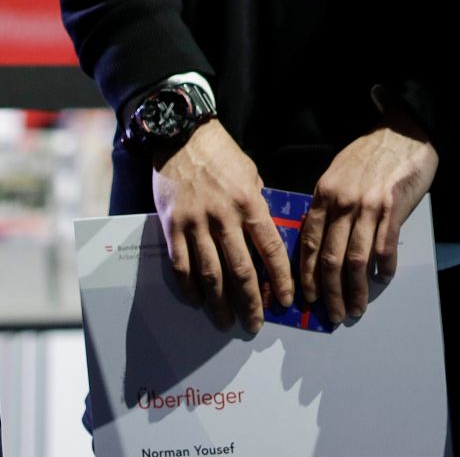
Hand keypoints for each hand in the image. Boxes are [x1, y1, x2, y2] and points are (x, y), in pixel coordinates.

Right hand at [152, 120, 293, 334]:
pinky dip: (190, 287)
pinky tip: (198, 301)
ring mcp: (196, 223)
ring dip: (220, 304)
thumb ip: (257, 205)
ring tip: (227, 322)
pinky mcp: (173, 226)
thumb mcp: (250, 174)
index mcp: (249, 202)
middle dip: (251, 302)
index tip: (286, 300)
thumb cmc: (221, 154)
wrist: (182, 135)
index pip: (270, 249)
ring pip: (211, 274)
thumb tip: (265, 237)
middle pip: (241, 270)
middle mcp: (224, 217)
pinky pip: (182, 265)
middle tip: (255, 324)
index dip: (280, 279)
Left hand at [298, 114, 438, 324]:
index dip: (307, 274)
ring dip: (356, 290)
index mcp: (324, 194)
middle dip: (330, 292)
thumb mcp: (337, 173)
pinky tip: (383, 279)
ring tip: (356, 308)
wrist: (401, 131)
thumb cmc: (369, 154)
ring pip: (356, 260)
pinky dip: (384, 268)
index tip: (307, 297)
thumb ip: (328, 204)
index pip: (310, 242)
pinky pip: (385, 248)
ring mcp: (368, 205)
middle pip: (330, 258)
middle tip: (333, 314)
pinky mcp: (392, 207)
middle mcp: (343, 202)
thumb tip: (320, 239)